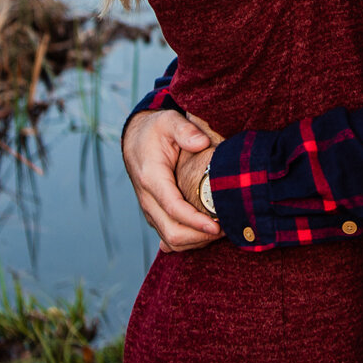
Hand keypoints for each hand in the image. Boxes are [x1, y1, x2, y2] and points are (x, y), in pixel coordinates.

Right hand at [123, 109, 222, 250]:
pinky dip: (189, 241)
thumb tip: (202, 143)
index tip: (217, 226)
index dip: (196, 221)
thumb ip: (185, 130)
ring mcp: (150, 209)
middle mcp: (147, 199)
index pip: (173, 208)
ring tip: (222, 231)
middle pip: (172, 232)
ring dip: (197, 241)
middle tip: (227, 228)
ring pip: (171, 239)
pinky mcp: (155, 214)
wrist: (135, 139)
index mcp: (151, 178)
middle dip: (200, 237)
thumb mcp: (168, 121)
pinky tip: (207, 235)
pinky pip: (170, 237)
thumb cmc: (155, 130)